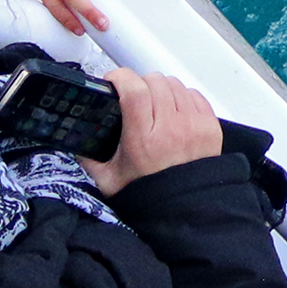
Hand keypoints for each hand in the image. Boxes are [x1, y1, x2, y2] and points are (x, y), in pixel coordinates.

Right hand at [79, 68, 221, 196]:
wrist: (183, 210)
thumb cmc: (148, 193)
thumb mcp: (108, 180)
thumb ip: (88, 158)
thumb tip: (76, 140)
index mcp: (142, 139)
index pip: (134, 90)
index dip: (121, 77)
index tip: (114, 80)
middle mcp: (170, 128)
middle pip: (154, 81)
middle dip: (139, 83)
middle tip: (133, 96)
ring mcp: (193, 125)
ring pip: (175, 84)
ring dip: (161, 89)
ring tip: (154, 104)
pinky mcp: (210, 127)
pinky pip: (194, 94)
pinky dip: (182, 97)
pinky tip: (174, 111)